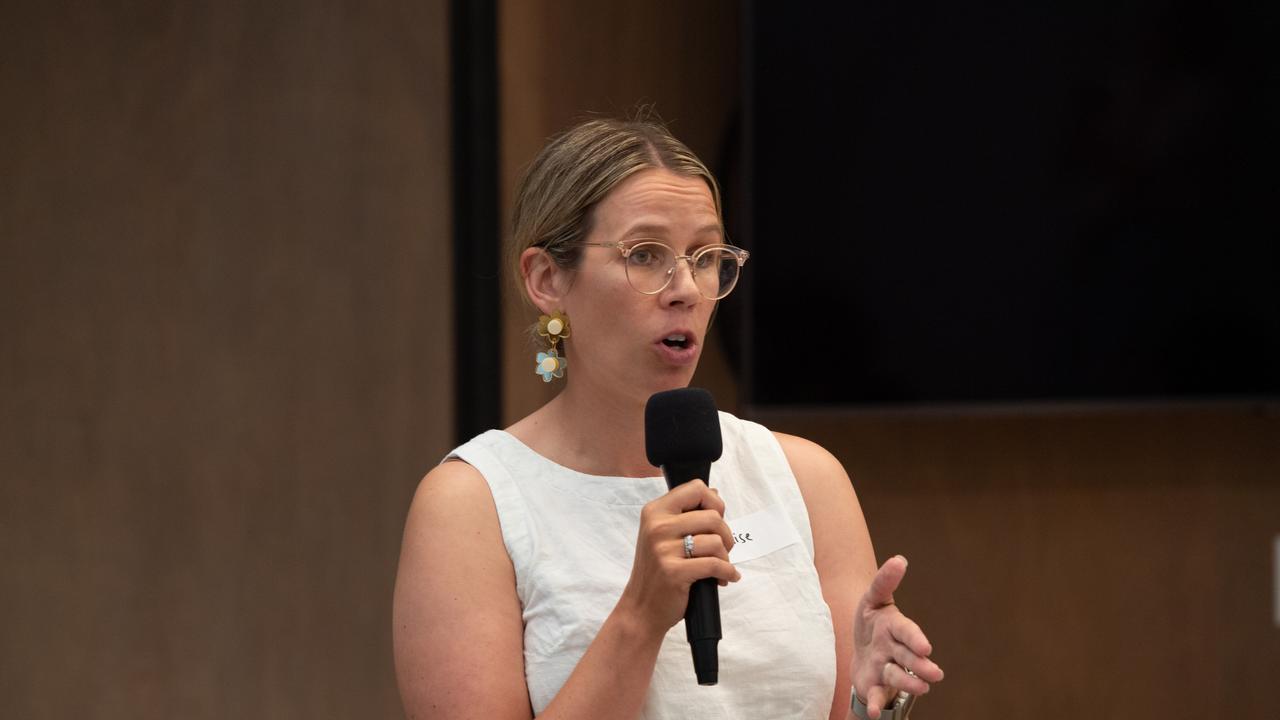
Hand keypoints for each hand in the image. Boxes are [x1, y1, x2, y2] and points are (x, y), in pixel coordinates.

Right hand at [616, 480, 740, 637]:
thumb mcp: (662, 535)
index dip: (714, 503)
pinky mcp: (674, 572)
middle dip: (726, 535)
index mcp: (654, 512)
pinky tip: (726, 578)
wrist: (641, 609)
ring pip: (716, 541)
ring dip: (725, 557)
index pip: (696, 488)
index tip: (716, 520)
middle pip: (713, 516)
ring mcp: (663, 549)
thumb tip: (715, 494)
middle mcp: (657, 526)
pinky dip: (727, 572)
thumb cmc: (656, 572)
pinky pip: (715, 565)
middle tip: (722, 550)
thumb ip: (686, 514)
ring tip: (719, 567)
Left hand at [852, 556, 943, 718]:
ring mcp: (886, 669)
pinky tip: (874, 714)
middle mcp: (895, 651)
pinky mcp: (875, 685)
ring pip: (898, 677)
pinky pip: (877, 696)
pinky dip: (877, 705)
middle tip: (935, 674)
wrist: (861, 648)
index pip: (907, 632)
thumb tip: (900, 559)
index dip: (915, 639)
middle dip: (921, 666)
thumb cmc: (871, 622)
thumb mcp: (873, 599)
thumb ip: (885, 581)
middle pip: (908, 658)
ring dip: (908, 684)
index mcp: (896, 628)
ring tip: (922, 689)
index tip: (925, 647)